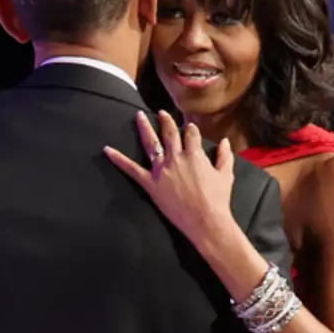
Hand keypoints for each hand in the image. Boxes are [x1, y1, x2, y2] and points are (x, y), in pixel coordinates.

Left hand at [104, 110, 236, 244]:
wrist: (205, 220)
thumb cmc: (217, 199)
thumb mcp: (225, 175)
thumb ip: (224, 156)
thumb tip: (225, 141)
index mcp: (194, 154)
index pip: (190, 134)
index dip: (189, 129)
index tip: (188, 126)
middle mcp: (176, 158)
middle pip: (170, 133)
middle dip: (166, 120)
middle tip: (161, 112)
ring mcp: (162, 170)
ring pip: (151, 143)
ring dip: (145, 128)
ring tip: (139, 116)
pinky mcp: (151, 183)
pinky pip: (131, 169)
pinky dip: (118, 159)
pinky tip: (107, 150)